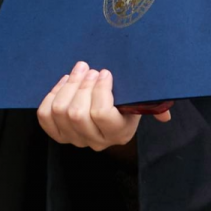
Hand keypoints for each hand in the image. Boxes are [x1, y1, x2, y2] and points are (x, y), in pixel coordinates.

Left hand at [36, 62, 166, 150]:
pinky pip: (45, 116)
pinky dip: (52, 95)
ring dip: (68, 86)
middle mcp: (96, 141)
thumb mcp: (140, 103)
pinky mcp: (58, 133)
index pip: (102, 114)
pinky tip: (64, 82)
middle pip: (77, 114)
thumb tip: (164, 115)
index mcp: (118, 133)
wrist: (107, 114)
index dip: (100, 90)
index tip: (105, 72)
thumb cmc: (125, 103)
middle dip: (82, 86)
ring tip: (78, 70)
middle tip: (89, 69)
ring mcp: (74, 139)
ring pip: (60, 112)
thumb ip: (153, 106)